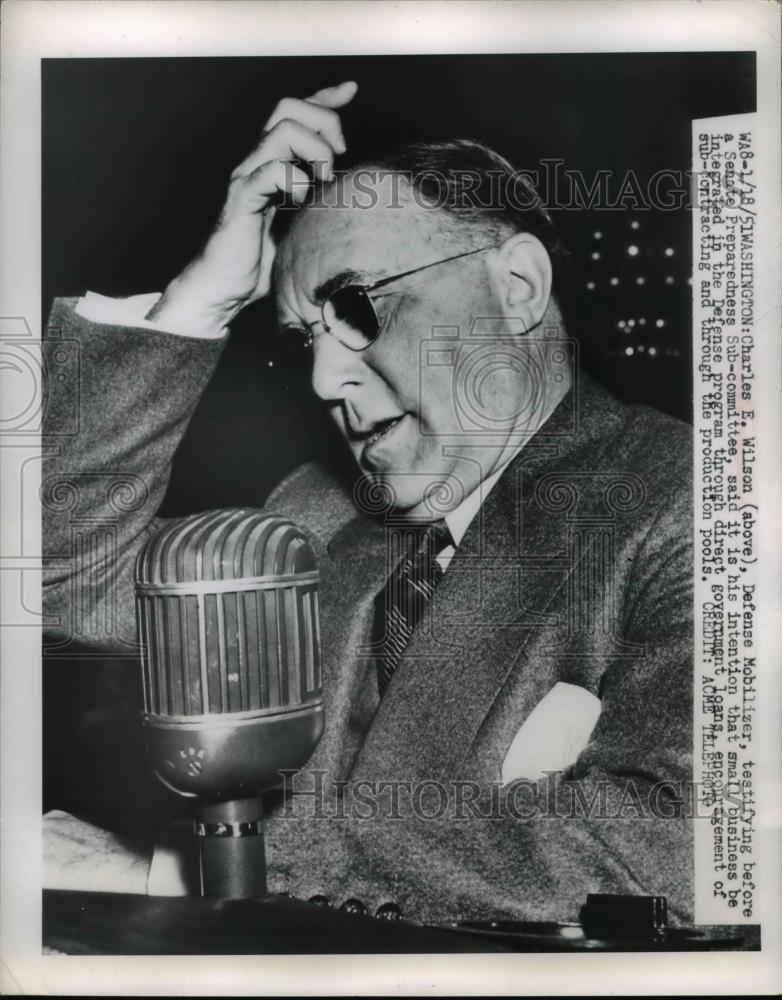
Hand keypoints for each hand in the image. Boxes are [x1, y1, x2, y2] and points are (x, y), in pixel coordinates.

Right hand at [147, 80, 357, 334]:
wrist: (227, 288)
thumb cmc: (263, 260)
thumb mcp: (301, 224)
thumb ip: (318, 203)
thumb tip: (352, 196)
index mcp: (272, 161)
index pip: (297, 112)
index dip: (325, 96)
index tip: (352, 90)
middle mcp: (257, 160)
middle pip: (290, 107)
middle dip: (324, 122)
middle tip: (338, 159)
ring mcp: (248, 176)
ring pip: (283, 130)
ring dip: (315, 151)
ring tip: (322, 183)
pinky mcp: (242, 198)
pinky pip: (272, 170)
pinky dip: (295, 181)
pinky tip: (302, 203)